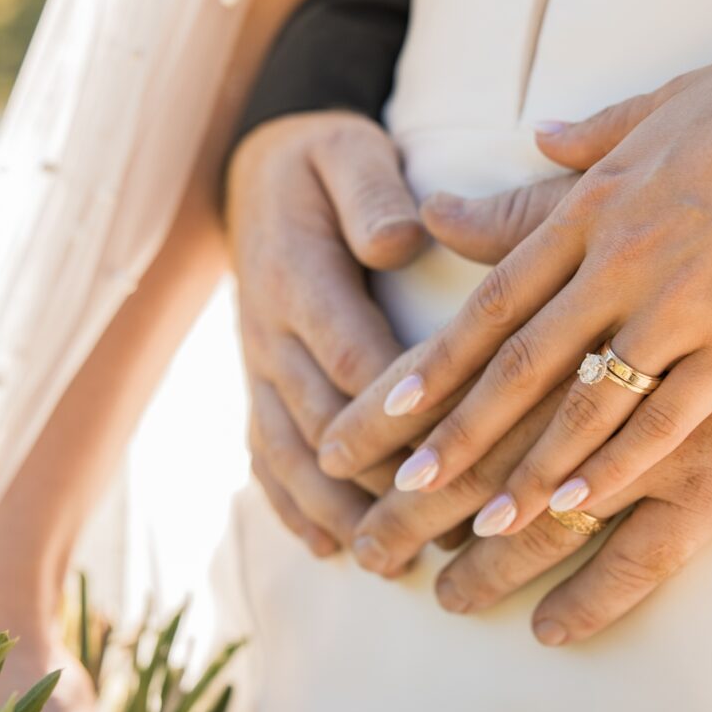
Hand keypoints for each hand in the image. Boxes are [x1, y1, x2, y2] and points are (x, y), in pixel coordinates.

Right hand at [225, 110, 426, 558]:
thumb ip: (371, 193)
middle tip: (438, 531)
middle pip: (324, 423)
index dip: (398, 411)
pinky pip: (264, 456)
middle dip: (379, 481)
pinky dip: (291, 506)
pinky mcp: (259, 390)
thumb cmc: (325, 165)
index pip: (351, 356)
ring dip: (337, 511)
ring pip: (290, 454)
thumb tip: (400, 241)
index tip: (452, 454)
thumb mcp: (346, 151)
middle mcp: (271, 334)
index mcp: (298, 278)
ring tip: (386, 560)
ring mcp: (259, 370)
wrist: (259, 177)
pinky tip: (329, 548)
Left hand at [320, 0, 711, 526]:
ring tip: (474, 530)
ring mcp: (686, 300)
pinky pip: (666, 419)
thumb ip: (598, 140)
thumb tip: (539, 138)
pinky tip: (572, 509)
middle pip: (518, 362)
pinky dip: (613, 467)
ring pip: (583, 404)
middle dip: (452, 434)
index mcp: (602, 198)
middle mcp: (627, 254)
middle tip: (395, 493)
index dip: (438, 361)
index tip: (386, 410)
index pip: (497, 296)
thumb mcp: (673, 104)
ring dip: (522, 473)